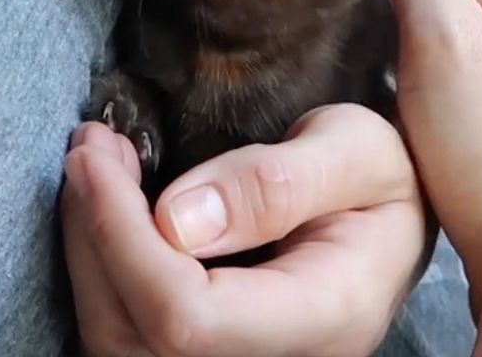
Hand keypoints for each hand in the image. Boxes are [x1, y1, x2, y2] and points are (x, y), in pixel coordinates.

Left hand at [62, 105, 426, 356]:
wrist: (393, 217)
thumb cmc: (380, 176)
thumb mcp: (355, 151)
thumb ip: (275, 182)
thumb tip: (175, 219)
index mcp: (325, 317)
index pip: (188, 319)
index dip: (124, 240)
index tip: (102, 154)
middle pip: (138, 338)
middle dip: (95, 235)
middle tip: (90, 145)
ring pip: (119, 343)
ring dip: (89, 249)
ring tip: (95, 165)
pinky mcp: (207, 349)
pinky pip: (128, 331)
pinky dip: (101, 268)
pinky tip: (109, 208)